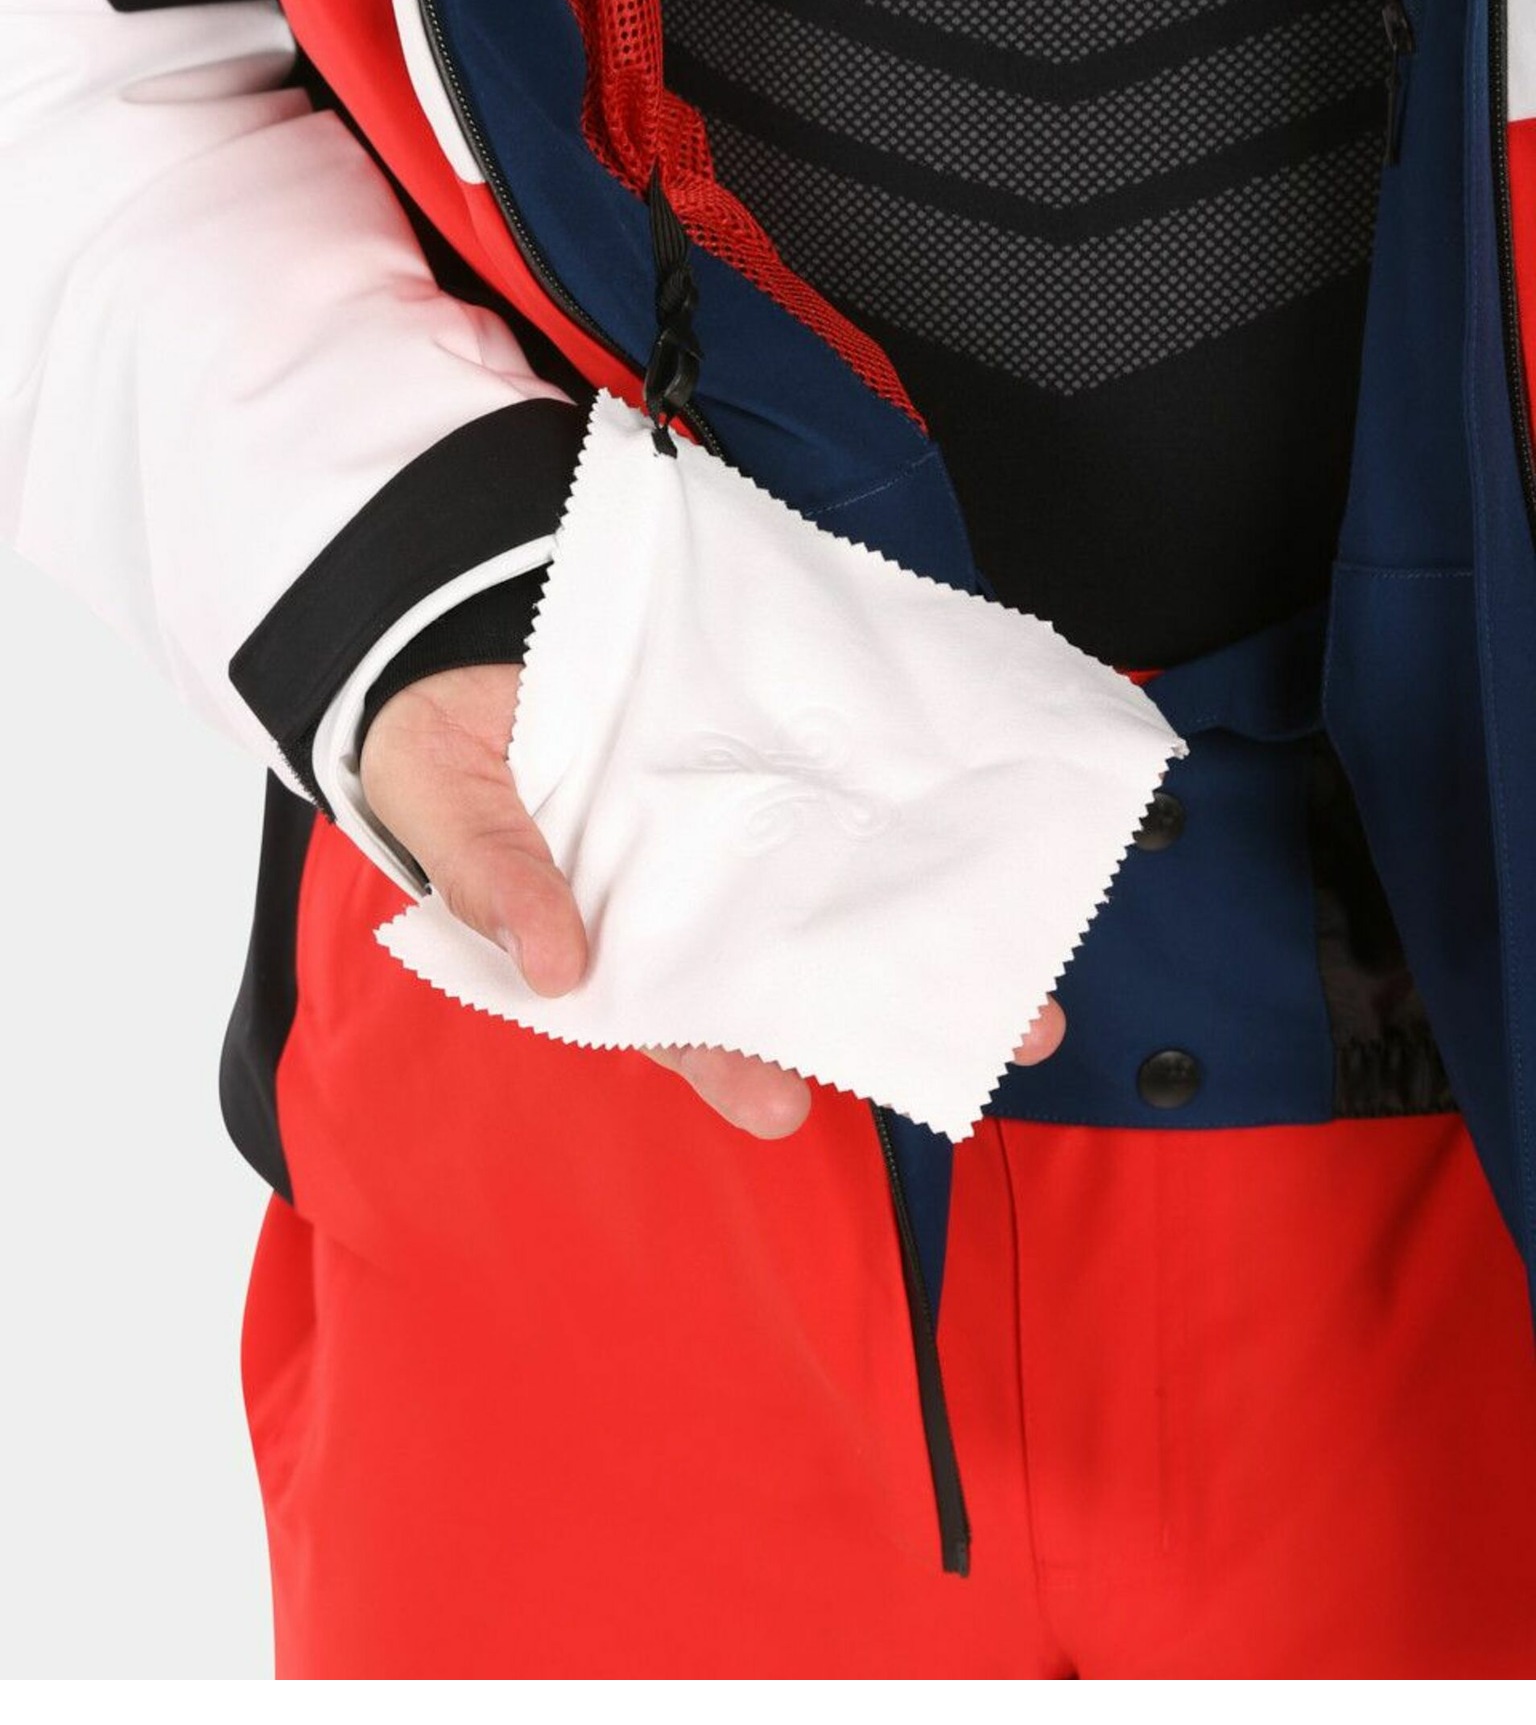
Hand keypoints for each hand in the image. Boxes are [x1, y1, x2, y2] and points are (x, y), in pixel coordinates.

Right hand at [359, 661, 1066, 1140]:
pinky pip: (840, 778)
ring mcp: (736, 821)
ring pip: (840, 883)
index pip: (681, 1017)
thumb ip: (498, 883)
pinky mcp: (768, 742)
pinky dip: (905, 805)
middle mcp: (691, 891)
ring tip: (1029, 975)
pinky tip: (977, 827)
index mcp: (612, 933)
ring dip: (930, 923)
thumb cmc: (440, 747)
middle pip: (795, 965)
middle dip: (891, 1010)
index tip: (783, 1107)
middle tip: (994, 1042)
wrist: (461, 618)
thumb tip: (556, 969)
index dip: (732, 1061)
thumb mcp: (449, 813)